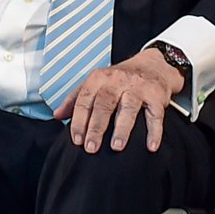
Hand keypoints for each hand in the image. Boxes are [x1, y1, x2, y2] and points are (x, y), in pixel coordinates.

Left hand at [60, 49, 182, 154]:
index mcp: (100, 78)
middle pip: (105, 103)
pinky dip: (154, 131)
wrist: (153, 65)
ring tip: (116, 147)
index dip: (79, 119)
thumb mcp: (96, 83)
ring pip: (129, 107)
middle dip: (96, 126)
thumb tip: (57, 115)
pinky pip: (155, 114)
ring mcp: (138, 87)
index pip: (85, 99)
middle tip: (91, 148)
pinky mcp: (157, 95)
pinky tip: (150, 146)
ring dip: (122, 128)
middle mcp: (118, 80)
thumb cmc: (120, 79)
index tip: (76, 140)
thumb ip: (76, 98)